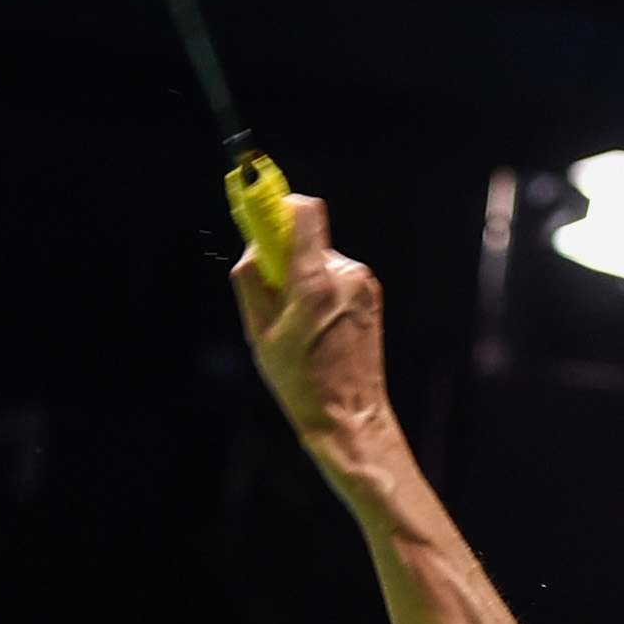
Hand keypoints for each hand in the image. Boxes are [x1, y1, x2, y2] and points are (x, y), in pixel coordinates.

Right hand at [232, 198, 388, 452]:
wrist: (349, 416)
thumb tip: (252, 248)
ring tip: (300, 323)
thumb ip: (251, 281)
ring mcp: (362, 283)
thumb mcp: (259, 333)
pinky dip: (321, 290)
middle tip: (274, 298)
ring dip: (304, 278)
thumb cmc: (302, 381)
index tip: (262, 218)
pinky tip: (318, 326)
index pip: (305, 212)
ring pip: (320, 260)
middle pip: (307, 239)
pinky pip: (336, 277)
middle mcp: (345, 274)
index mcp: (315, 282)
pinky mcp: (371, 294)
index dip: (280, 207)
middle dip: (285, 258)